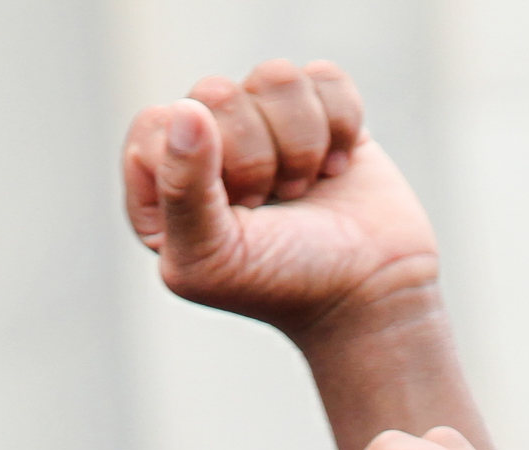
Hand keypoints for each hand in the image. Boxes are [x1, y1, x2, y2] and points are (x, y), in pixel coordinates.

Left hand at [123, 59, 440, 339]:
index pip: (157, 125)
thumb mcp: (213, 254)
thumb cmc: (283, 283)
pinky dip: (341, 127)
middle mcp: (207, 147)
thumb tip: (186, 109)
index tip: (233, 212)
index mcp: (161, 185)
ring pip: (274, 78)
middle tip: (270, 205)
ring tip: (302, 189)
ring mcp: (264, 124)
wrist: (371, 293)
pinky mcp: (319, 110)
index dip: (200, 162)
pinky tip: (335, 169)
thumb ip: (182, 188)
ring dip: (300, 143)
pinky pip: (324, 77)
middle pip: (214, 94)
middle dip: (255, 157)